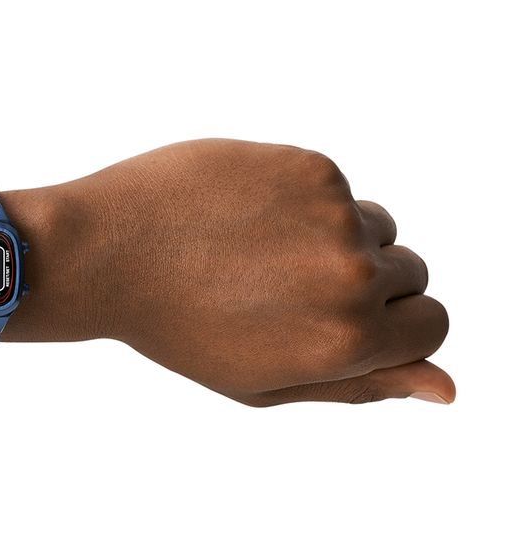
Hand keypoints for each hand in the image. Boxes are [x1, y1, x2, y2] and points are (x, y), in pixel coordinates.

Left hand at [4, 138, 452, 406]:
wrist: (108, 254)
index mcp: (347, 341)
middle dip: (369, 283)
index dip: (394, 325)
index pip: (433, 325)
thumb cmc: (181, 328)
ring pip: (377, 225)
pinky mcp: (308, 166)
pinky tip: (247, 216)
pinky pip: (337, 189)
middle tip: (290, 288)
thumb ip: (363, 386)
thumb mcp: (268, 383)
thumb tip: (446, 387)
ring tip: (263, 252)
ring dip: (340, 239)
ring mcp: (333, 214)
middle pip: (413, 273)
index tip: (349, 319)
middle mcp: (352, 275)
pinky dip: (304, 202)